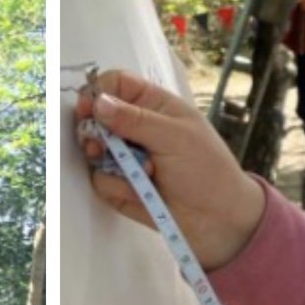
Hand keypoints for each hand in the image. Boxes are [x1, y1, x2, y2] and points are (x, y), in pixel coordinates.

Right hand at [76, 68, 266, 271]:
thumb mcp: (175, 137)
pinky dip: (118, 187)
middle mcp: (135, 127)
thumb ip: (135, 119)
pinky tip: (142, 193)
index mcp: (153, 105)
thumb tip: (98, 102)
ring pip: (93, 151)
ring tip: (138, 174)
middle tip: (100, 146)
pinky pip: (101, 181)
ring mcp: (125, 157)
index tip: (86, 109)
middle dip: (94, 132)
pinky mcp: (119, 185)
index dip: (97, 92)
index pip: (115, 84)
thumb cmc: (206, 169)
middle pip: (94, 117)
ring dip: (111, 163)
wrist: (218, 220)